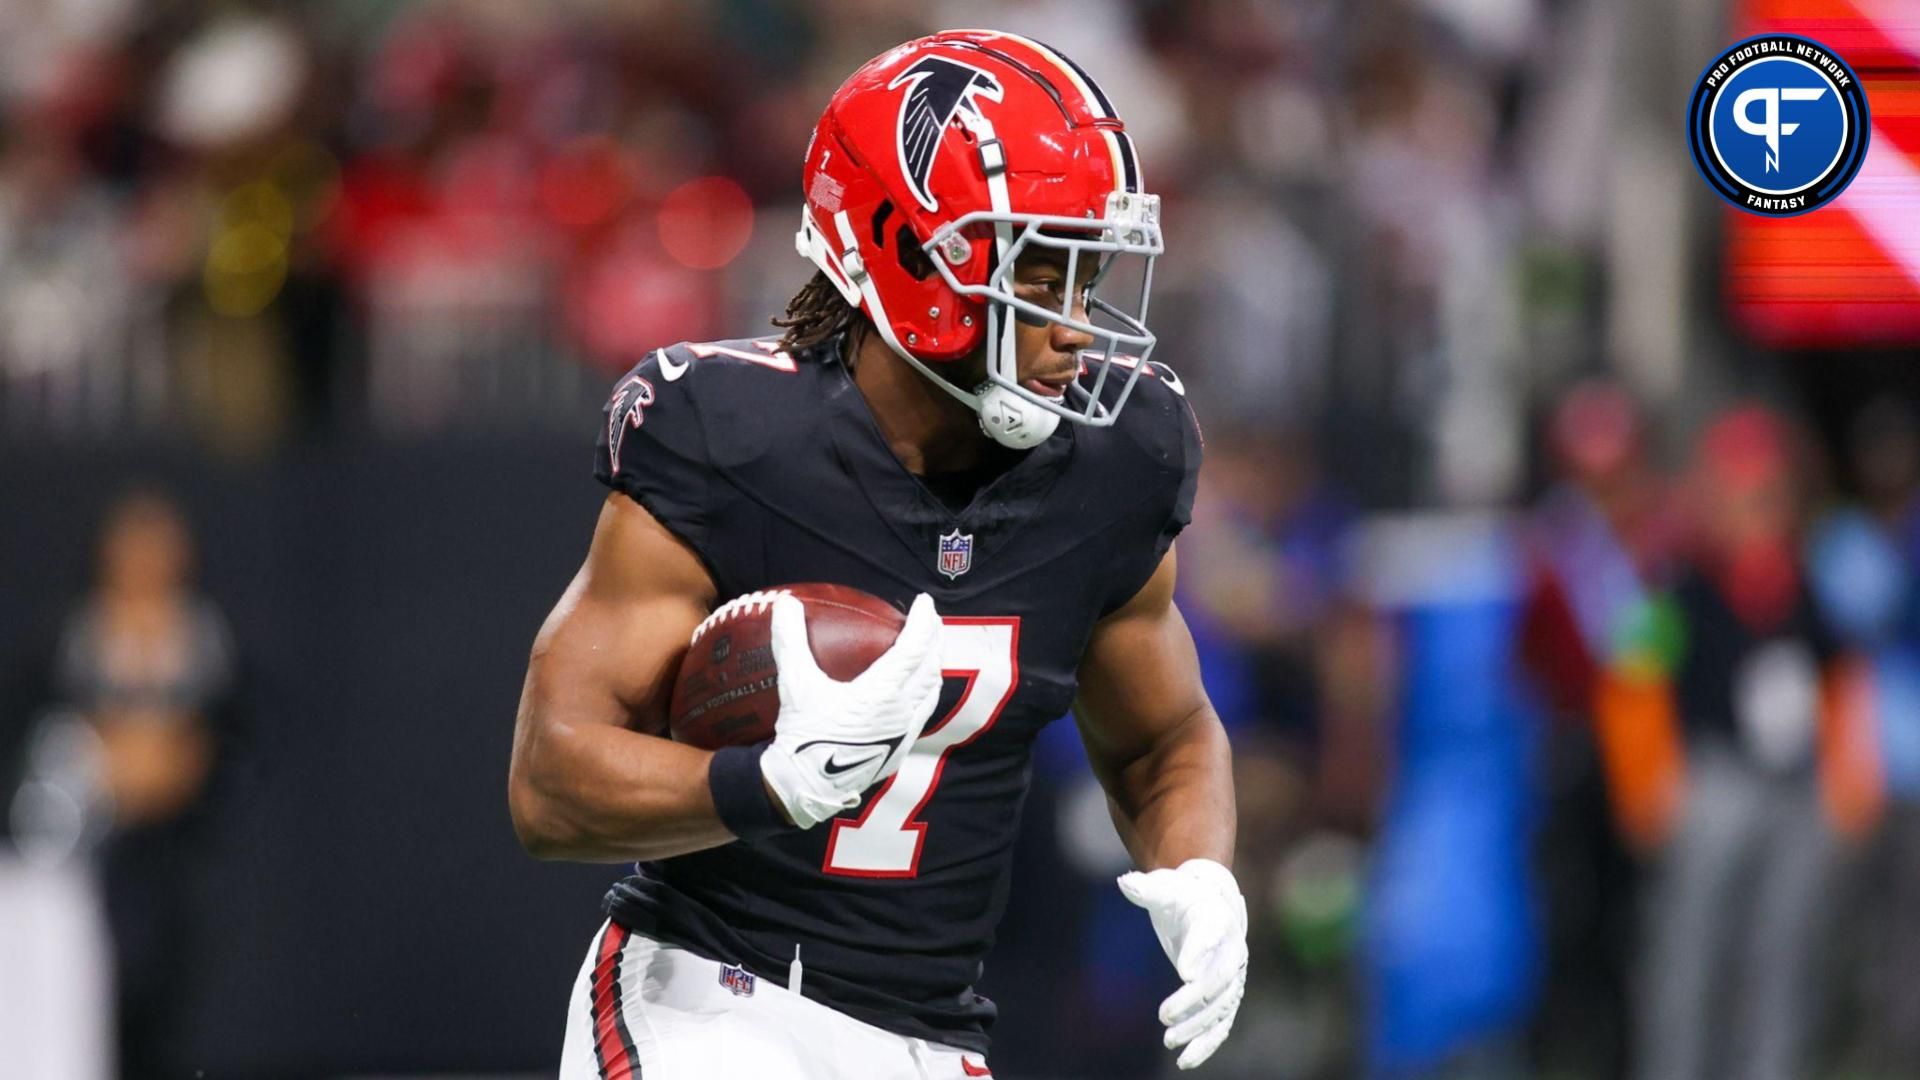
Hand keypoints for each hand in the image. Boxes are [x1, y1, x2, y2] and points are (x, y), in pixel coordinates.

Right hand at [758, 592, 943, 828]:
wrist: (805, 787)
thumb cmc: (802, 736)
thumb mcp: (795, 685)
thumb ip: (791, 641)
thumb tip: (784, 603)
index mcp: (882, 693)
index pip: (915, 648)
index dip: (924, 621)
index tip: (925, 602)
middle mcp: (901, 711)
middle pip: (931, 666)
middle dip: (934, 638)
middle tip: (930, 618)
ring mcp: (904, 733)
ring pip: (932, 690)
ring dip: (933, 664)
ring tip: (928, 648)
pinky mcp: (900, 749)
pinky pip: (923, 712)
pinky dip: (925, 690)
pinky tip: (914, 688)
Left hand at [1117, 858, 1247, 1069]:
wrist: (1212, 904)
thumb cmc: (1184, 896)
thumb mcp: (1166, 888)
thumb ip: (1147, 889)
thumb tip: (1126, 882)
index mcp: (1217, 921)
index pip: (1211, 938)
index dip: (1199, 954)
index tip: (1184, 973)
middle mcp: (1231, 951)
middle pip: (1217, 981)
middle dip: (1192, 1002)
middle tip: (1164, 1015)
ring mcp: (1232, 978)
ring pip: (1220, 1009)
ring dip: (1197, 1028)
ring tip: (1168, 1041)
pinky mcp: (1226, 998)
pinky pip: (1220, 1025)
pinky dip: (1206, 1044)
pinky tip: (1185, 1061)